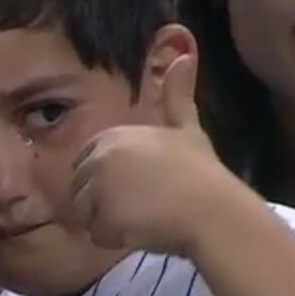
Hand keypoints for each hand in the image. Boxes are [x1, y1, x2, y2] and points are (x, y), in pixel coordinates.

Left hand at [70, 54, 243, 255]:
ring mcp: (99, 189)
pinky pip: (98, 236)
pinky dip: (116, 240)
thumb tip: (184, 55)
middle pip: (82, 191)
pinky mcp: (104, 219)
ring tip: (144, 217)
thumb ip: (177, 95)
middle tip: (143, 205)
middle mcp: (99, 159)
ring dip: (110, 222)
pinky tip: (142, 231)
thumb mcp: (186, 127)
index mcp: (112, 137)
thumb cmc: (200, 172)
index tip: (139, 187)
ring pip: (87, 215)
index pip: (86, 166)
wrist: (212, 210)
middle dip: (106, 203)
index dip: (110, 181)